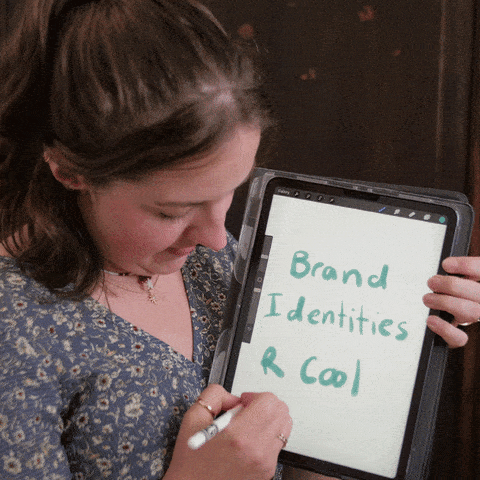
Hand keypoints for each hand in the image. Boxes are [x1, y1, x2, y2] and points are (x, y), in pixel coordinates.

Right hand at [164, 384, 292, 479]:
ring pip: (284, 426)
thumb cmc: (192, 460)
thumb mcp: (193, 418)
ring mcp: (265, 463)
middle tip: (245, 411)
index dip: (254, 395)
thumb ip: (214, 396)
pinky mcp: (267, 471)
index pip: (269, 402)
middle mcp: (257, 451)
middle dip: (264, 405)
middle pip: (281, 412)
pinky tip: (248, 440)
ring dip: (268, 419)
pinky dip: (267, 435)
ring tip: (248, 426)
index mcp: (239, 436)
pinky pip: (278, 443)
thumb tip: (234, 396)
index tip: (242, 402)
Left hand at [424, 256, 479, 347]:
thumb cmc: (455, 293)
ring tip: (428, 298)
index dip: (467, 266)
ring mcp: (476, 320)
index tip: (446, 264)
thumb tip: (446, 265)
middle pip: (478, 293)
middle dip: (451, 285)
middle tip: (432, 282)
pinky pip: (460, 338)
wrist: (452, 318)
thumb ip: (459, 273)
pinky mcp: (461, 338)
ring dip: (445, 302)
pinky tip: (432, 320)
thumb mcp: (459, 281)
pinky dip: (444, 329)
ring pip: (471, 312)